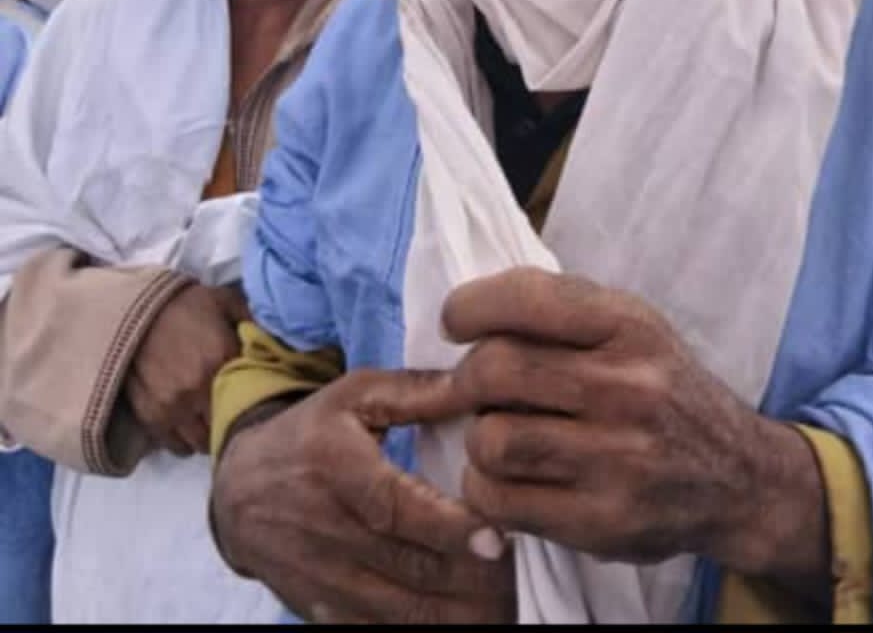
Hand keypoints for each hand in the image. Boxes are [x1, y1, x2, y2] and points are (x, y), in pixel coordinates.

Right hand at [124, 282, 248, 456]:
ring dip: (210, 436)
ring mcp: (174, 406)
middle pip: (228, 425)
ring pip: (203, 443)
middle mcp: (200, 388)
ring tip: (213, 423)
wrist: (137, 309)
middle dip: (234, 421)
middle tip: (236, 414)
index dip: (258, 400)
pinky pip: (176, 447)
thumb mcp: (226, 301)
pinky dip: (186, 442)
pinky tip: (191, 428)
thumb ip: (253, 322)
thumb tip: (279, 341)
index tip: (260, 400)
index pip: (252, 396)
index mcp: (223, 358)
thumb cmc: (186, 305)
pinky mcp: (151, 416)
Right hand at [212, 368, 515, 622]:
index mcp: (335, 464)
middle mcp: (323, 526)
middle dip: (468, 580)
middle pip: (406, 567)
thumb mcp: (355, 394)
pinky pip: (373, 632)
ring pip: (396, 611)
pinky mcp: (318, 609)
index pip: (396, 507)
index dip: (449, 528)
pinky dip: (417, 632)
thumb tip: (479, 381)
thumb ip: (418, 390)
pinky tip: (458, 622)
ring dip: (453, 615)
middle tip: (517, 577)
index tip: (498, 538)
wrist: (239, 488)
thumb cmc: (311, 432)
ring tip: (503, 606)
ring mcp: (319, 575)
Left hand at [444, 268, 828, 588]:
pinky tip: (509, 478)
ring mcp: (618, 460)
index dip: (469, 307)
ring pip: (490, 439)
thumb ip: (557, 310)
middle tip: (471, 388)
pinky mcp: (603, 523)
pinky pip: (498, 501)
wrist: (740, 478)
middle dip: (464, 379)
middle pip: (494, 370)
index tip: (456, 322)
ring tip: (500, 434)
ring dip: (478, 437)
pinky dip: (484, 488)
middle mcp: (628, 389)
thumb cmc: (663, 389)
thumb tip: (461, 314)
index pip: (525, 298)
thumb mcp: (631, 327)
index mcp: (630, 326)